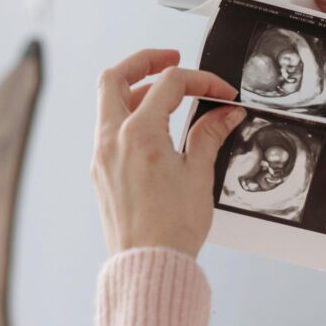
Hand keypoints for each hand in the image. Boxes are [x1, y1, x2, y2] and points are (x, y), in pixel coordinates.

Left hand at [92, 49, 246, 256]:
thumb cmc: (172, 228)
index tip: (222, 93)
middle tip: (171, 59)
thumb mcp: (198, 174)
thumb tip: (224, 113)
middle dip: (144, 62)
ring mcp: (102, 156)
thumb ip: (209, 135)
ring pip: (108, 102)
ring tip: (166, 95)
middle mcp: (112, 140)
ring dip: (135, 89)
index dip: (201, 81)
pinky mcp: (101, 172)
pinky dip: (129, 116)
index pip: (169, 84)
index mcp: (139, 134)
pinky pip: (108, 129)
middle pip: (115, 77)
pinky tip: (154, 128)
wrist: (148, 266)